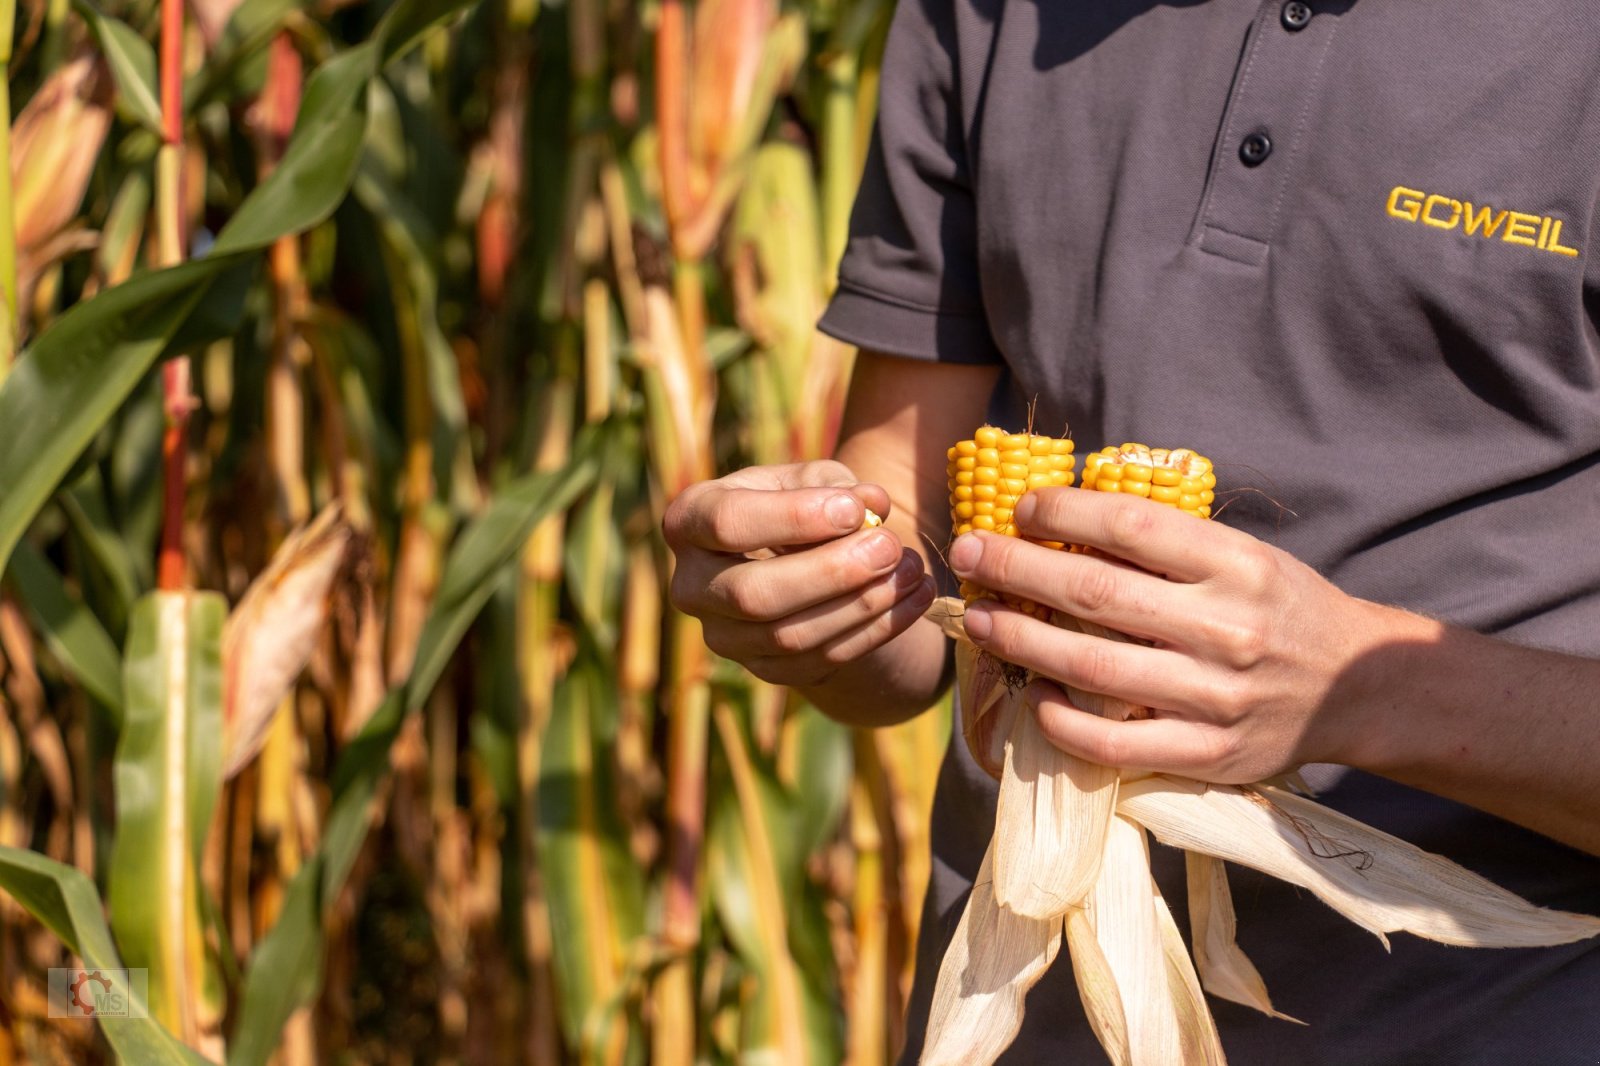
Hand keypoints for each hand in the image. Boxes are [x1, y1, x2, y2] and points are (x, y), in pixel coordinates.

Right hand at [663, 461, 936, 687]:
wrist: (800, 559)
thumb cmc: (802, 504)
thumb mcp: (814, 480)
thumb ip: (839, 486)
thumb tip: (873, 505)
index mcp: (689, 521)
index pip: (726, 523)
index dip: (793, 518)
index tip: (855, 510)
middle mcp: (691, 586)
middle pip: (752, 593)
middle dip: (830, 572)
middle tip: (890, 546)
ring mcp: (724, 636)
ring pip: (788, 636)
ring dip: (860, 605)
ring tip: (911, 570)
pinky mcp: (764, 670)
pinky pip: (820, 661)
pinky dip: (876, 631)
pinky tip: (915, 599)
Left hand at [946, 486, 1402, 782]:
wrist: (1358, 689)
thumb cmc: (1281, 610)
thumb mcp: (1245, 557)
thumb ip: (1170, 544)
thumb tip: (1068, 518)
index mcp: (1238, 565)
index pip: (1132, 527)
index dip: (1064, 512)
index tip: (1020, 508)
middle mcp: (1226, 628)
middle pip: (1096, 593)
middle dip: (1017, 569)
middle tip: (969, 553)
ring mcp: (1214, 697)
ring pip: (1094, 667)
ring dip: (1023, 641)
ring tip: (982, 620)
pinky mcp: (1206, 754)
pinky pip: (1115, 742)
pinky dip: (1063, 720)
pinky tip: (1033, 695)